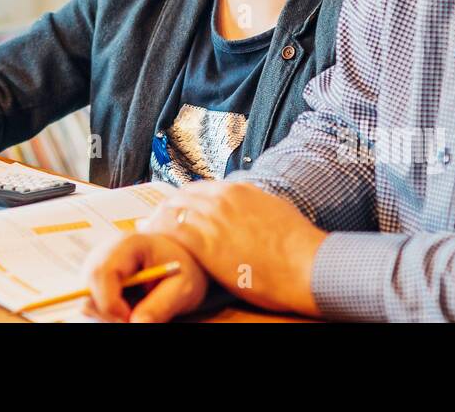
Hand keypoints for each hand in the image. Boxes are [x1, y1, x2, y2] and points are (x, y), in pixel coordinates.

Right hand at [81, 233, 208, 322]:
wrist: (185, 263)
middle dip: (108, 312)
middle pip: (87, 287)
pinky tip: (129, 308)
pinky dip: (110, 313)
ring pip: (87, 299)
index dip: (110, 302)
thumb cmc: (186, 270)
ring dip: (109, 314)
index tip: (129, 319)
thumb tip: (135, 324)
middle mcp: (106, 252)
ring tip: (138, 309)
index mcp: (128, 245)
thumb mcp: (183, 288)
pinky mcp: (97, 281)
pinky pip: (93, 304)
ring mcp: (99, 266)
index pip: (102, 272)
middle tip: (133, 320)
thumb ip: (161, 305)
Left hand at [145, 180, 325, 316]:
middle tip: (155, 224)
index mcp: (239, 190)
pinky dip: (160, 237)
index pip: (199, 189)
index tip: (177, 213)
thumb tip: (251, 213)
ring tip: (148, 236)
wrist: (306, 264)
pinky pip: (171, 233)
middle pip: (181, 198)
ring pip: (172, 212)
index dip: (185, 202)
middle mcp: (222, 198)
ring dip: (159, 223)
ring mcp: (212, 218)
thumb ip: (255, 207)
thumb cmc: (299, 247)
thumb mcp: (276, 212)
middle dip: (167, 211)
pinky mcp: (204, 242)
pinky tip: (154, 247)